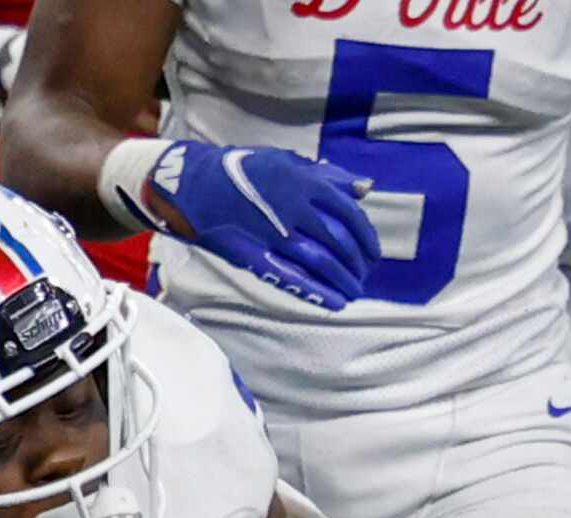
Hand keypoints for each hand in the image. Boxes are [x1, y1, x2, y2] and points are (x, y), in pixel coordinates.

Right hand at [133, 140, 378, 310]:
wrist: (197, 184)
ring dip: (344, 280)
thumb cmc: (244, 171)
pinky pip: (293, 277)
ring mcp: (276, 234)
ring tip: (355, 291)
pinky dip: (318, 292)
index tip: (373, 252)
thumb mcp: (287, 162)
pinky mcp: (258, 255)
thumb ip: (328, 176)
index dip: (367, 236)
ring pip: (322, 261)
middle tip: (364, 274)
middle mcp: (295, 208)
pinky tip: (336, 302)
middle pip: (340, 241)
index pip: (350, 214)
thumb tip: (366, 187)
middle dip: (358, 262)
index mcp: (306, 182)